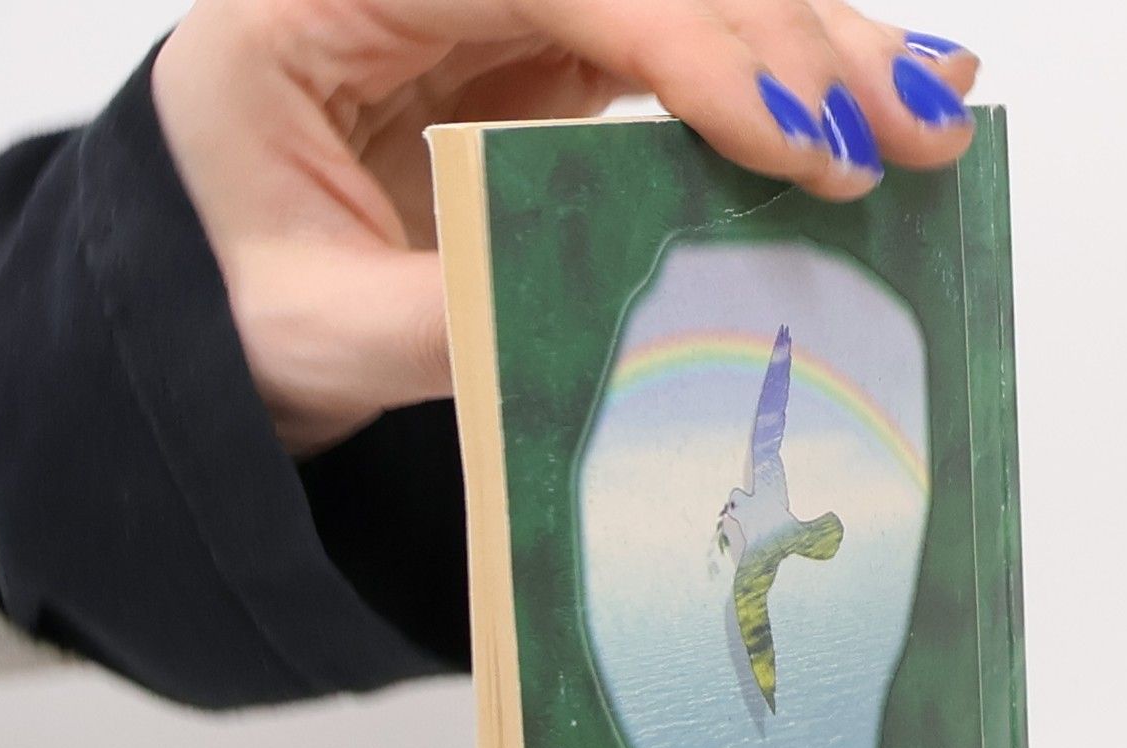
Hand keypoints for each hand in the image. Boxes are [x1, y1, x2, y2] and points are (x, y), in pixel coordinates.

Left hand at [151, 0, 979, 454]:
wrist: (195, 312)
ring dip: (810, 49)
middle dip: (783, 41)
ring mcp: (492, 12)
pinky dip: (774, 80)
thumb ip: (447, 314)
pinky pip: (676, 49)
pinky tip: (873, 93)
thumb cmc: (218, 309)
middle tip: (904, 131)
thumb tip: (614, 313)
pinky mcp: (540, 59)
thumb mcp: (313, 337)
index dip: (685, 42)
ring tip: (931, 112)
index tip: (790, 139)